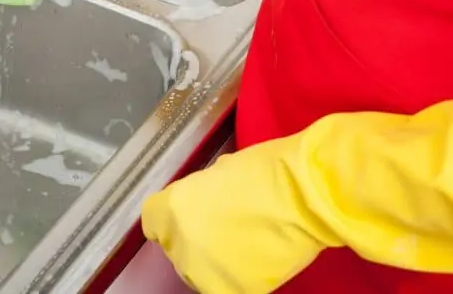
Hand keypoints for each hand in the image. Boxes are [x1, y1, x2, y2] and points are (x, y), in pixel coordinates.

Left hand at [141, 138, 336, 293]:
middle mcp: (178, 242)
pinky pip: (227, 286)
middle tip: (226, 230)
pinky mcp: (228, 291)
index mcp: (170, 207)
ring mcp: (201, 271)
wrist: (300, 195)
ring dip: (216, 262)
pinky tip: (260, 258)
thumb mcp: (217, 174)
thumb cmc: (264, 172)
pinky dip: (242, 277)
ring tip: (247, 244)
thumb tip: (203, 203)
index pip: (152, 223)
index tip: (190, 218)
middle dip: (195, 242)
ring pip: (199, 272)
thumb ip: (199, 194)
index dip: (172, 221)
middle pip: (176, 249)